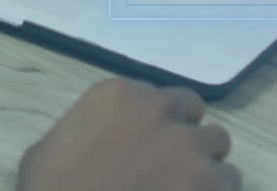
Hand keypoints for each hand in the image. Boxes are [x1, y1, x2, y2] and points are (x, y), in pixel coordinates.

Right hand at [17, 78, 240, 190]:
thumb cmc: (50, 190)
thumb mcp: (47, 152)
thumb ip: (82, 134)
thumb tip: (90, 145)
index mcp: (119, 96)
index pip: (159, 96)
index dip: (157, 122)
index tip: (147, 144)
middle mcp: (161, 112)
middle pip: (194, 114)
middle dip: (185, 136)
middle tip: (169, 165)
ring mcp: (190, 148)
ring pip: (218, 147)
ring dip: (205, 165)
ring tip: (185, 188)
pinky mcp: (210, 184)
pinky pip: (230, 183)